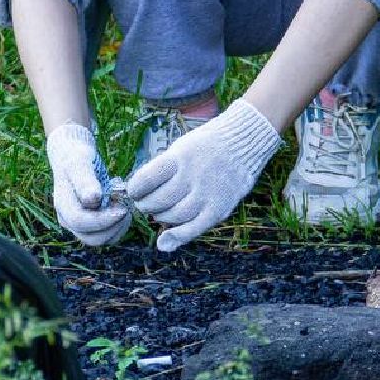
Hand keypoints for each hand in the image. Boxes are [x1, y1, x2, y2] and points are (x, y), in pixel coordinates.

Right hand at [46, 122, 129, 246]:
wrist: (73, 156)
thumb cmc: (76, 156)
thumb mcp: (80, 164)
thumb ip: (85, 181)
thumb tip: (92, 200)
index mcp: (63, 205)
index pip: (80, 222)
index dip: (102, 220)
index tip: (122, 209)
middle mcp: (68, 219)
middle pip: (90, 238)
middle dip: (113, 227)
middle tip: (126, 209)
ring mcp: (78, 224)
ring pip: (99, 240)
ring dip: (117, 229)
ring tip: (125, 208)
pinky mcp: (89, 224)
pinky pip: (106, 236)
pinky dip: (118, 227)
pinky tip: (122, 210)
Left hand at [126, 99, 282, 251]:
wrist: (244, 143)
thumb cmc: (204, 147)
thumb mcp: (179, 149)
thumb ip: (159, 171)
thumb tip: (136, 196)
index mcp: (179, 158)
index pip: (146, 180)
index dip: (135, 189)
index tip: (135, 190)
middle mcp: (193, 176)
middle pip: (158, 201)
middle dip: (146, 205)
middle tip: (147, 203)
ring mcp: (208, 194)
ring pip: (173, 217)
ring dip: (161, 218)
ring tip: (162, 211)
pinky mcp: (220, 209)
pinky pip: (193, 229)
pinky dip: (177, 235)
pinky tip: (167, 236)